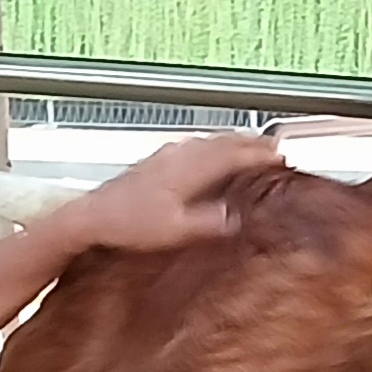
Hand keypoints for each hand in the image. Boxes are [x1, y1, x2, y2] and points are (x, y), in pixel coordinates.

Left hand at [58, 134, 281, 253]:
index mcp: (190, 170)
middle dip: (250, 142)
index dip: (260, 155)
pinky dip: (208, 145)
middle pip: (222, 141)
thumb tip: (235, 218)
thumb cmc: (127, 223)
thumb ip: (209, 223)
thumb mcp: (176, 231)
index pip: (234, 155)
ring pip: (206, 141)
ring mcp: (165, 157)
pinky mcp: (154, 162)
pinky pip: (191, 145)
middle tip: (272, 145)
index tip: (280, 156)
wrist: (91, 217)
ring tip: (245, 144)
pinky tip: (203, 151)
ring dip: (230, 141)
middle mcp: (178, 157)